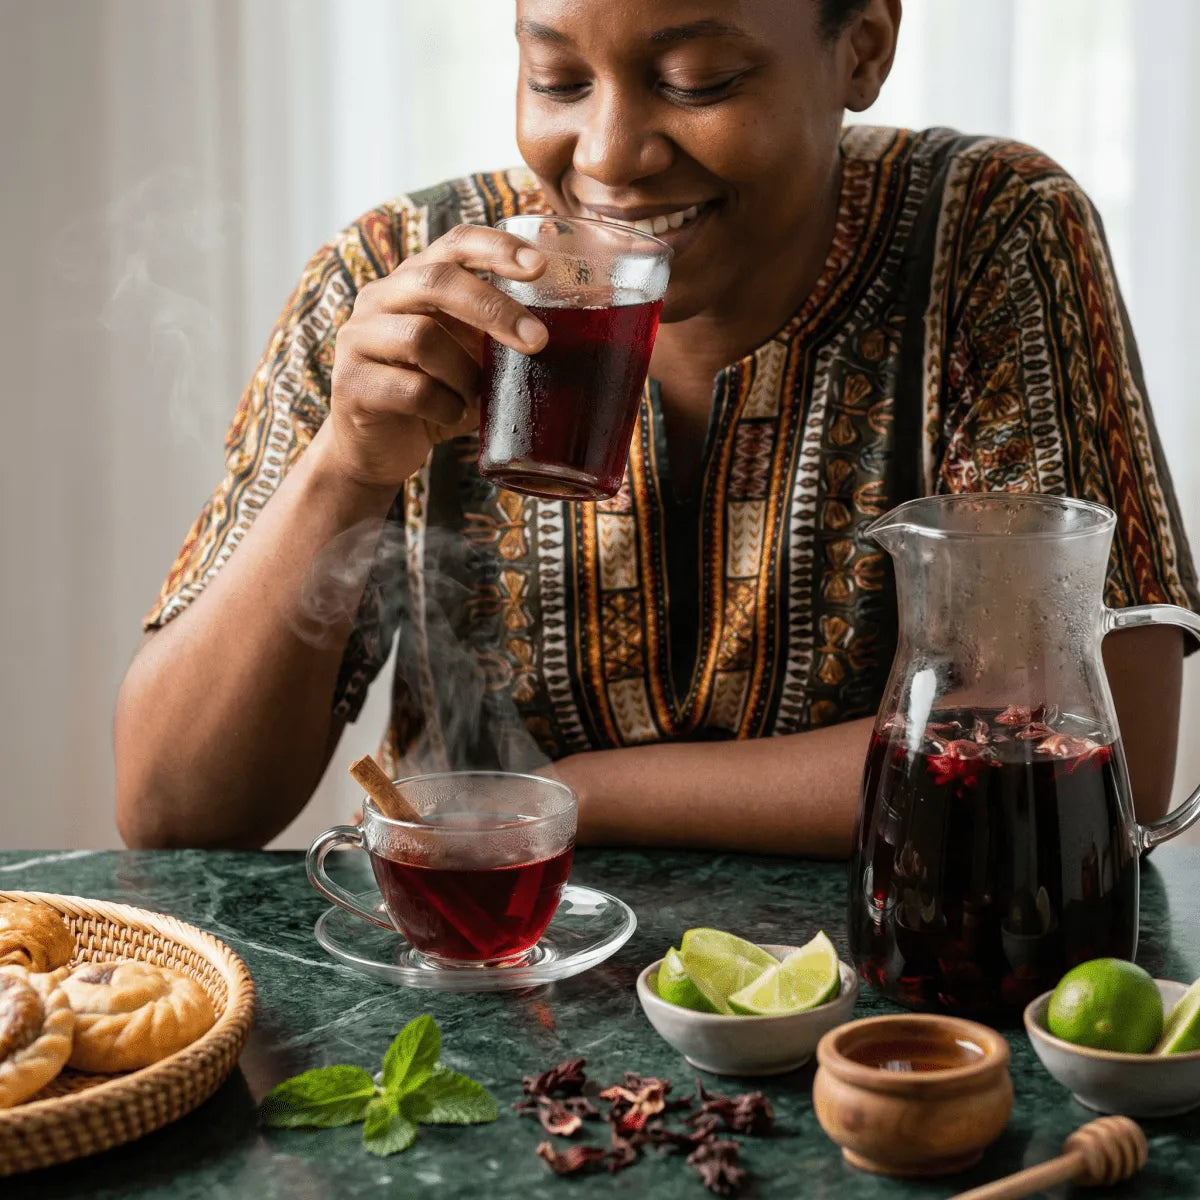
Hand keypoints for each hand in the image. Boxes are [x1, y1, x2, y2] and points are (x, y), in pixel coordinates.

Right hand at [321, 224, 548, 490]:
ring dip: (466, 372)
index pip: (452, 243)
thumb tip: (573, 336)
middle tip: (538, 341)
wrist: (376, 450)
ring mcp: (358, 340)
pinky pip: (411, 389)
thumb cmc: (433, 397)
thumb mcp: (469, 360)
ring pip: (422, 338)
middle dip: (494, 308)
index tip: (539, 265)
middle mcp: (379, 299)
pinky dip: (445, 406)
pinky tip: (453, 415)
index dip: (496, 247)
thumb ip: (498, 341)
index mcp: (412, 282)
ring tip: (479, 395)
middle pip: (435, 281)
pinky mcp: (352, 386)